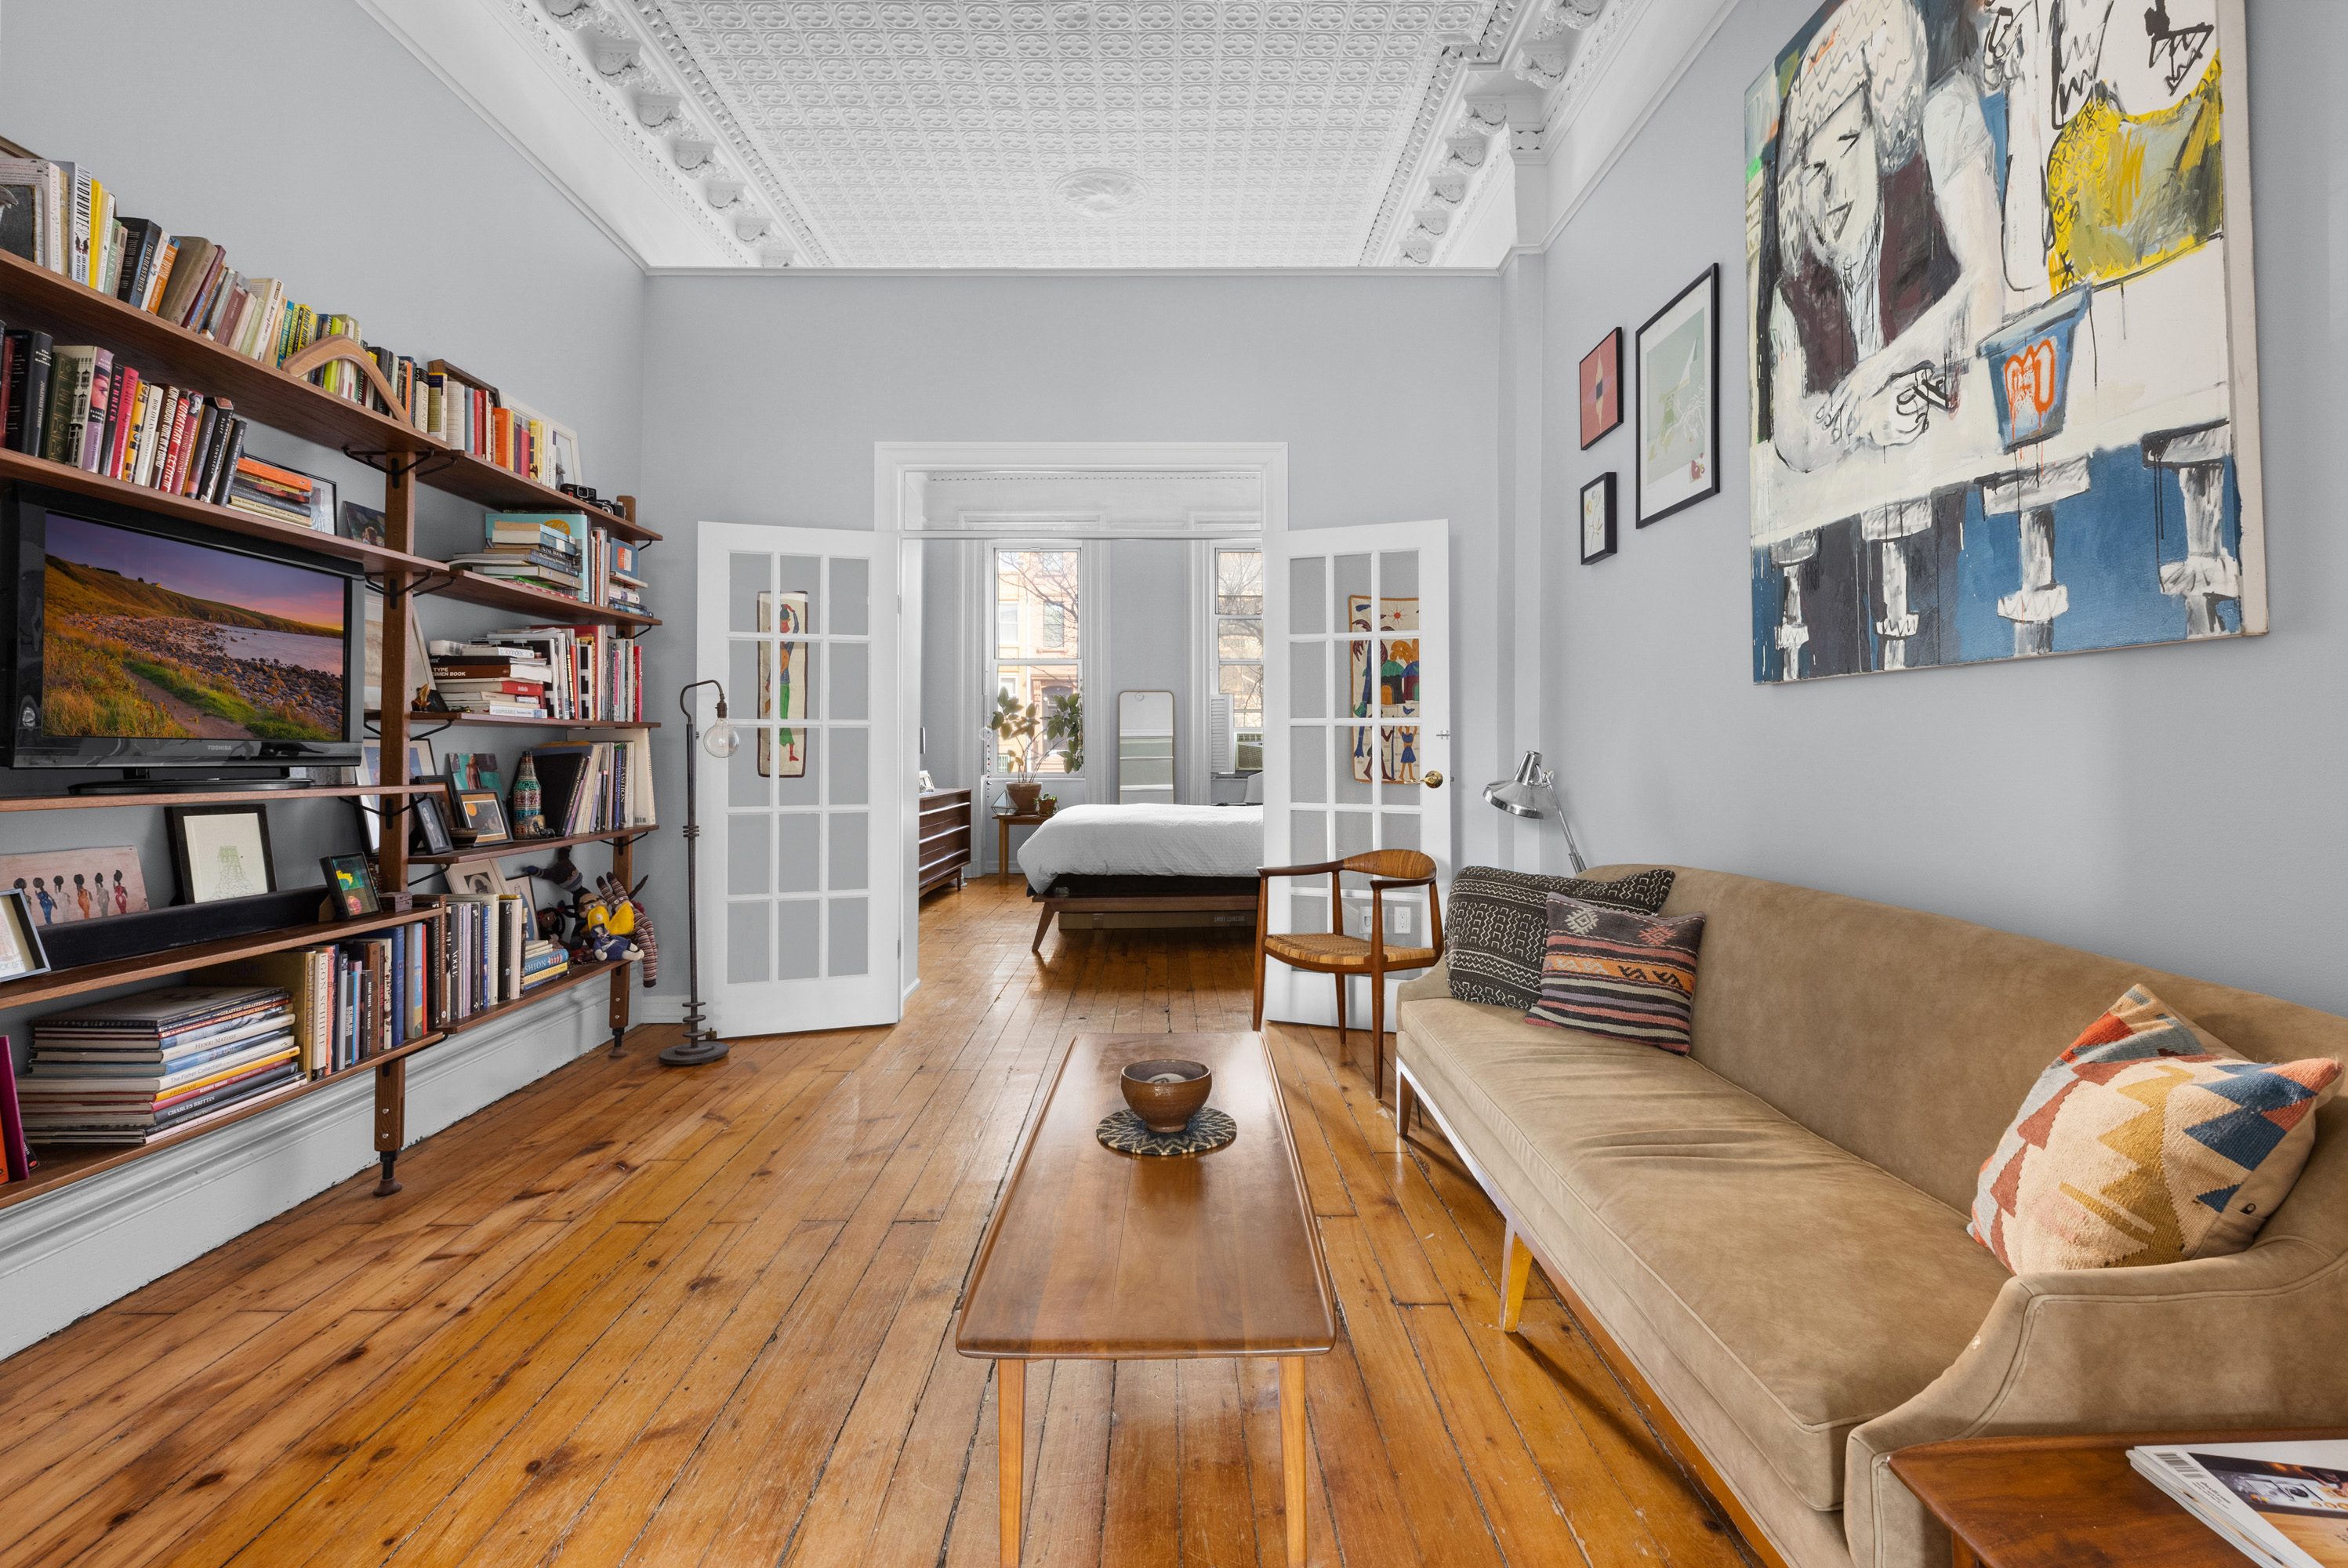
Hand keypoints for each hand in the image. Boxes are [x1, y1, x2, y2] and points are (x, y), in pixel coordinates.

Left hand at [1817, 359, 1932, 447]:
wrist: (1889, 360)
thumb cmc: (1878, 366)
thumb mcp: (1863, 370)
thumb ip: (1856, 378)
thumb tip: (1851, 384)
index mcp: (1849, 379)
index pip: (1835, 395)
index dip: (1827, 406)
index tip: (1819, 416)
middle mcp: (1851, 383)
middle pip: (1837, 402)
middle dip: (1829, 414)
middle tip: (1823, 425)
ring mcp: (1859, 388)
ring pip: (1846, 408)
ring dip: (1840, 421)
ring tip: (1835, 432)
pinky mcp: (1868, 393)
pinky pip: (1859, 410)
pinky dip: (1854, 421)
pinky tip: (1850, 430)